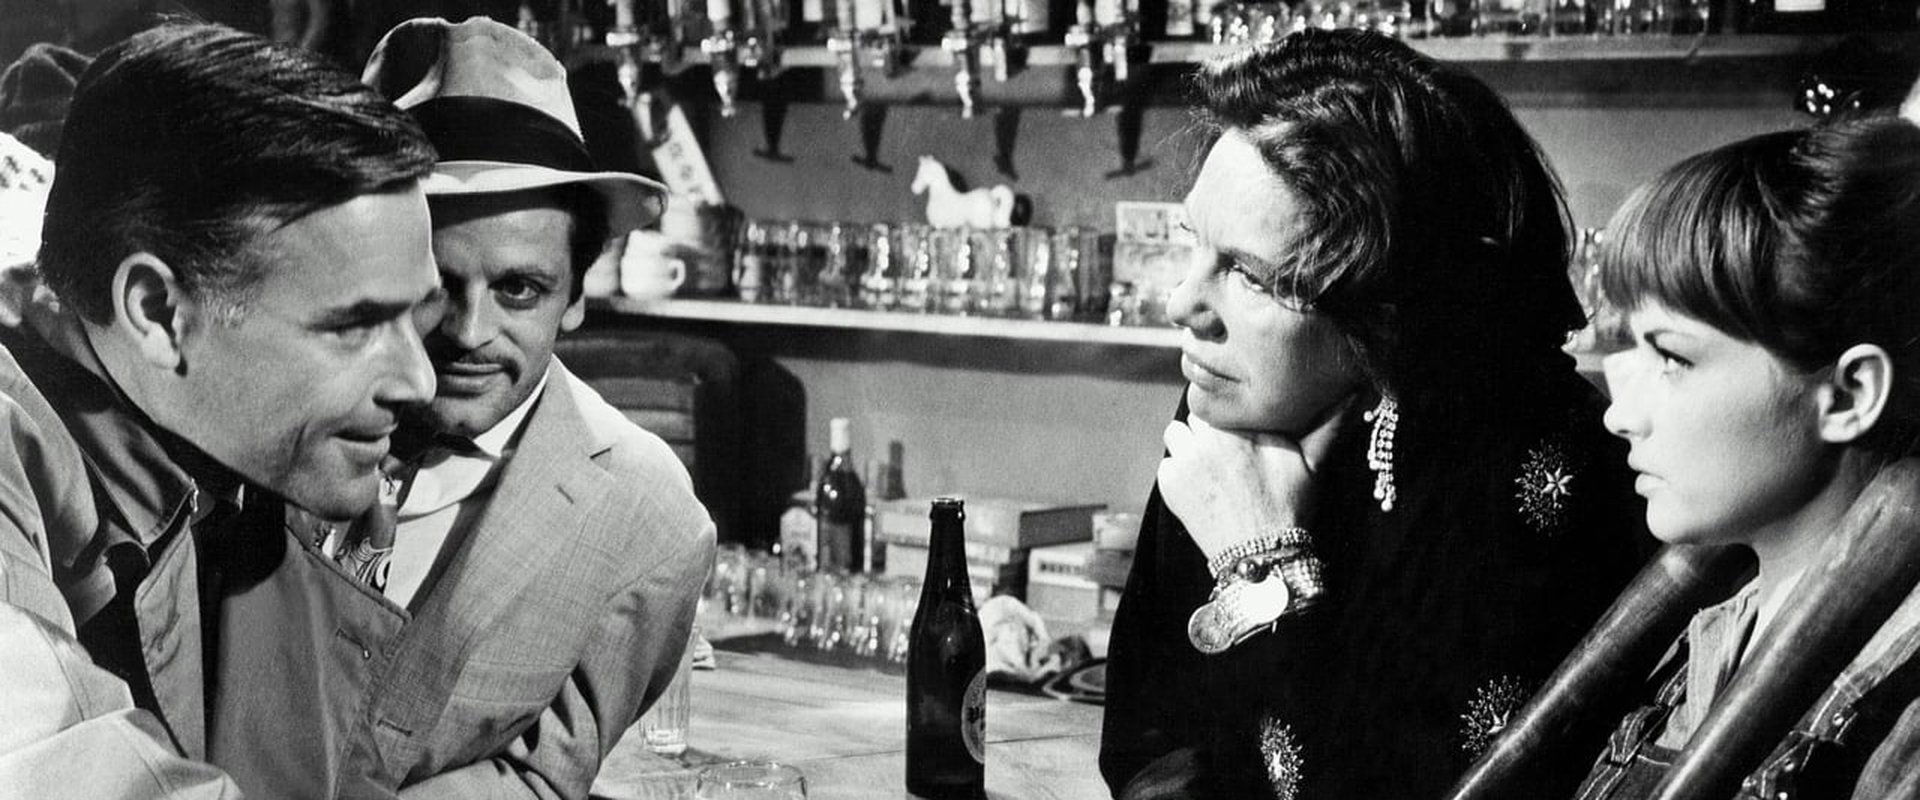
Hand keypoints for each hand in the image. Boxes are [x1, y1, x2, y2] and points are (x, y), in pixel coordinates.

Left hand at [1156, 397, 1348, 564]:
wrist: (1261, 555)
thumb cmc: (1289, 507)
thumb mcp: (1312, 463)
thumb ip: (1327, 424)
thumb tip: (1356, 392)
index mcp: (1240, 426)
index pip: (1219, 398)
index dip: (1228, 415)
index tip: (1236, 431)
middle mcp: (1208, 438)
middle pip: (1196, 416)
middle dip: (1207, 430)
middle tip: (1225, 455)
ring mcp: (1185, 460)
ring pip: (1176, 434)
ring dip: (1188, 445)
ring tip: (1210, 469)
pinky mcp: (1169, 484)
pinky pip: (1167, 464)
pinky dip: (1179, 473)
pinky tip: (1201, 490)